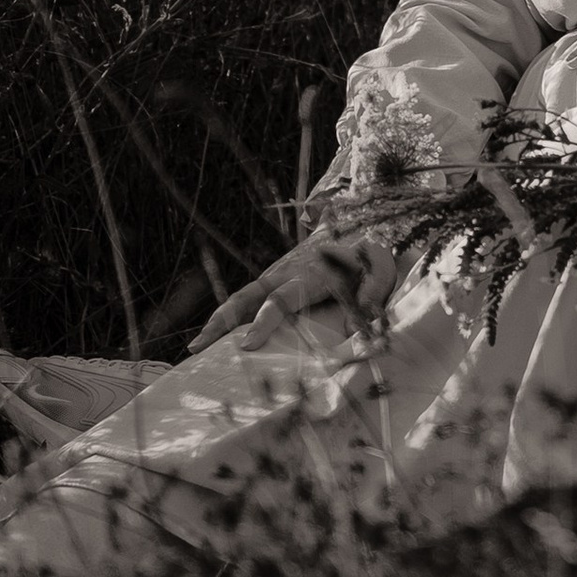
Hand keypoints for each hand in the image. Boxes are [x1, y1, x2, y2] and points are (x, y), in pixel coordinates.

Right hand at [193, 222, 398, 348]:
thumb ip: (372, 291)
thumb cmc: (369, 258)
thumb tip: (355, 322)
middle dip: (222, 321)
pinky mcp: (272, 281)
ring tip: (195, 348)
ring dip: (217, 321)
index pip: (282, 299)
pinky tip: (210, 339)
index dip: (264, 322)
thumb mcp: (380, 269)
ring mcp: (275, 276)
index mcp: (311, 273)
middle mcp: (286, 273)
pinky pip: (246, 300)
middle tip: (200, 346)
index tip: (246, 345)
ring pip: (240, 298)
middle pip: (247, 296)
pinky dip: (226, 318)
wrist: (356, 228)